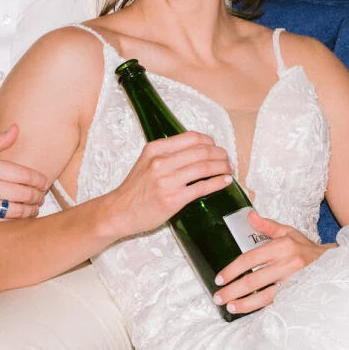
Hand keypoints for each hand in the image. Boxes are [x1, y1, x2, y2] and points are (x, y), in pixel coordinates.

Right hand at [0, 125, 50, 227]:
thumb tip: (16, 128)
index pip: (24, 174)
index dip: (39, 180)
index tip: (44, 183)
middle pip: (25, 193)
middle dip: (38, 196)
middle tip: (41, 196)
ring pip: (17, 210)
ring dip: (31, 210)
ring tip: (34, 208)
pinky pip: (4, 222)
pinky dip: (16, 220)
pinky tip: (20, 217)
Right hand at [104, 133, 234, 238]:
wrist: (119, 212)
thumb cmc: (135, 189)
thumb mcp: (146, 162)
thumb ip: (167, 154)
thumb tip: (196, 150)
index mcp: (155, 149)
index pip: (191, 138)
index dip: (210, 141)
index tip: (216, 147)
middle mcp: (161, 162)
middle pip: (202, 151)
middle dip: (220, 154)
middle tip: (227, 159)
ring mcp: (167, 181)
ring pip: (205, 167)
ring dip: (222, 167)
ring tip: (229, 169)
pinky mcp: (173, 199)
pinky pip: (202, 187)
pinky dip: (217, 183)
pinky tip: (225, 181)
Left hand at [212, 211, 326, 315]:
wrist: (332, 263)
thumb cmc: (305, 248)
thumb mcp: (288, 232)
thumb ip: (267, 226)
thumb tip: (250, 215)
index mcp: (282, 246)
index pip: (250, 258)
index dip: (232, 270)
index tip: (220, 278)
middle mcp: (287, 264)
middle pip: (253, 280)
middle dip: (233, 290)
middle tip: (218, 297)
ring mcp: (293, 282)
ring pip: (265, 296)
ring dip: (244, 304)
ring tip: (230, 306)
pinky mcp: (298, 294)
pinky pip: (276, 303)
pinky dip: (260, 308)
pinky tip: (249, 310)